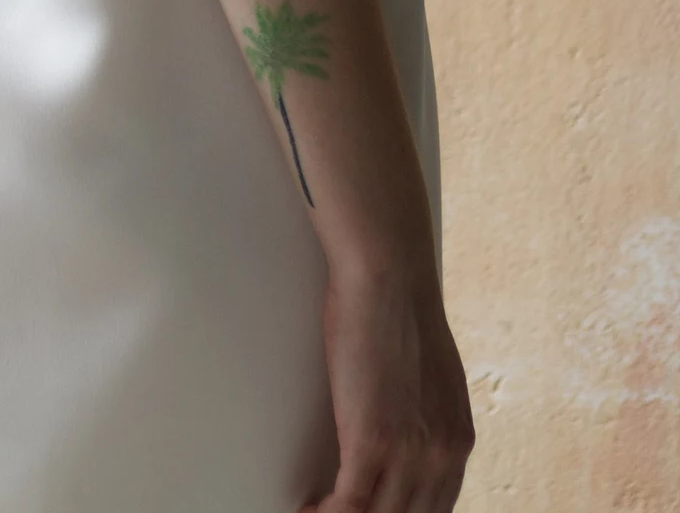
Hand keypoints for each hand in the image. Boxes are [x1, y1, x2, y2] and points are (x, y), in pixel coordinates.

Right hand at [303, 260, 473, 512]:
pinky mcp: (371, 444)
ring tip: (317, 511)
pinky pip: (348, 507)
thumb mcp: (431, 376)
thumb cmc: (398, 308)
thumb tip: (403, 426)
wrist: (388, 278)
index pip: (436, 510)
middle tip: (339, 511)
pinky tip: (308, 507)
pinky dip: (323, 512)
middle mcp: (442, 457)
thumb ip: (426, 414)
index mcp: (458, 441)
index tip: (374, 509)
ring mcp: (408, 454)